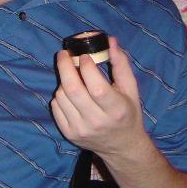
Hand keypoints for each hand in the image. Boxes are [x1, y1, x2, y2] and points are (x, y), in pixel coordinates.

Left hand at [51, 37, 146, 156]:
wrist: (121, 147)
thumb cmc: (127, 113)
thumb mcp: (131, 89)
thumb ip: (121, 64)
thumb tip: (110, 40)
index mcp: (116, 109)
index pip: (96, 87)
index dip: (87, 67)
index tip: (85, 55)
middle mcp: (97, 122)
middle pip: (73, 90)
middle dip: (65, 66)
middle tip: (64, 54)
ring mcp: (80, 129)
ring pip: (61, 96)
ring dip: (64, 80)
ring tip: (72, 76)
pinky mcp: (69, 134)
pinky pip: (56, 107)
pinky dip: (59, 95)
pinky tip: (69, 92)